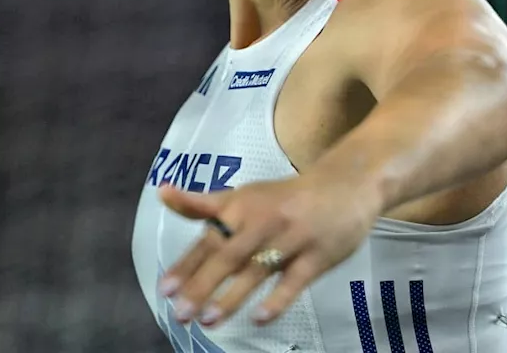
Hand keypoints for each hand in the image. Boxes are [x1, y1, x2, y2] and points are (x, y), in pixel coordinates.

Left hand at [156, 172, 380, 327]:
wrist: (344, 186)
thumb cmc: (283, 198)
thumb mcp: (241, 196)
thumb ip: (202, 204)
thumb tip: (162, 192)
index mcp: (239, 208)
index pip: (207, 240)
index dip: (185, 265)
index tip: (165, 289)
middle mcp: (260, 221)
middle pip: (226, 256)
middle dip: (201, 285)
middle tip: (180, 313)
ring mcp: (290, 238)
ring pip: (256, 270)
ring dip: (231, 297)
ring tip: (208, 320)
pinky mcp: (317, 255)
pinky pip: (294, 280)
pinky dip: (277, 299)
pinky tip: (259, 319)